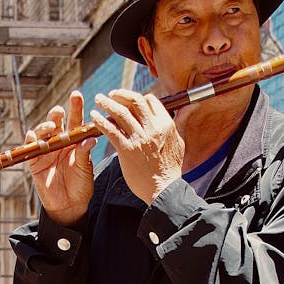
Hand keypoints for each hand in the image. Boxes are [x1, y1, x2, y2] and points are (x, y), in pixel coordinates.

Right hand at [26, 92, 95, 224]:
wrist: (69, 205)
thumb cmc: (81, 185)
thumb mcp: (85, 169)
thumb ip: (84, 154)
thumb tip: (90, 139)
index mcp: (74, 141)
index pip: (75, 120)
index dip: (75, 107)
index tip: (77, 95)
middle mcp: (59, 143)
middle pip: (56, 123)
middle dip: (56, 114)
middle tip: (59, 111)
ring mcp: (46, 151)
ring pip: (42, 132)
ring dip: (45, 126)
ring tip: (51, 126)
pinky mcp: (35, 161)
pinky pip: (30, 147)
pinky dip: (31, 140)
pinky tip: (34, 135)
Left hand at [90, 89, 184, 203]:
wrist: (163, 189)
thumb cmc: (171, 168)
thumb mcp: (180, 141)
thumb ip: (181, 121)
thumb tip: (190, 106)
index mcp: (165, 124)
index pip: (150, 101)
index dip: (138, 98)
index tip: (128, 100)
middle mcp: (153, 128)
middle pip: (135, 101)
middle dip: (120, 94)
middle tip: (110, 94)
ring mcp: (139, 138)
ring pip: (121, 113)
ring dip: (107, 103)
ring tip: (98, 99)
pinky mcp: (127, 150)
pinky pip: (111, 130)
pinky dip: (101, 121)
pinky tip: (94, 117)